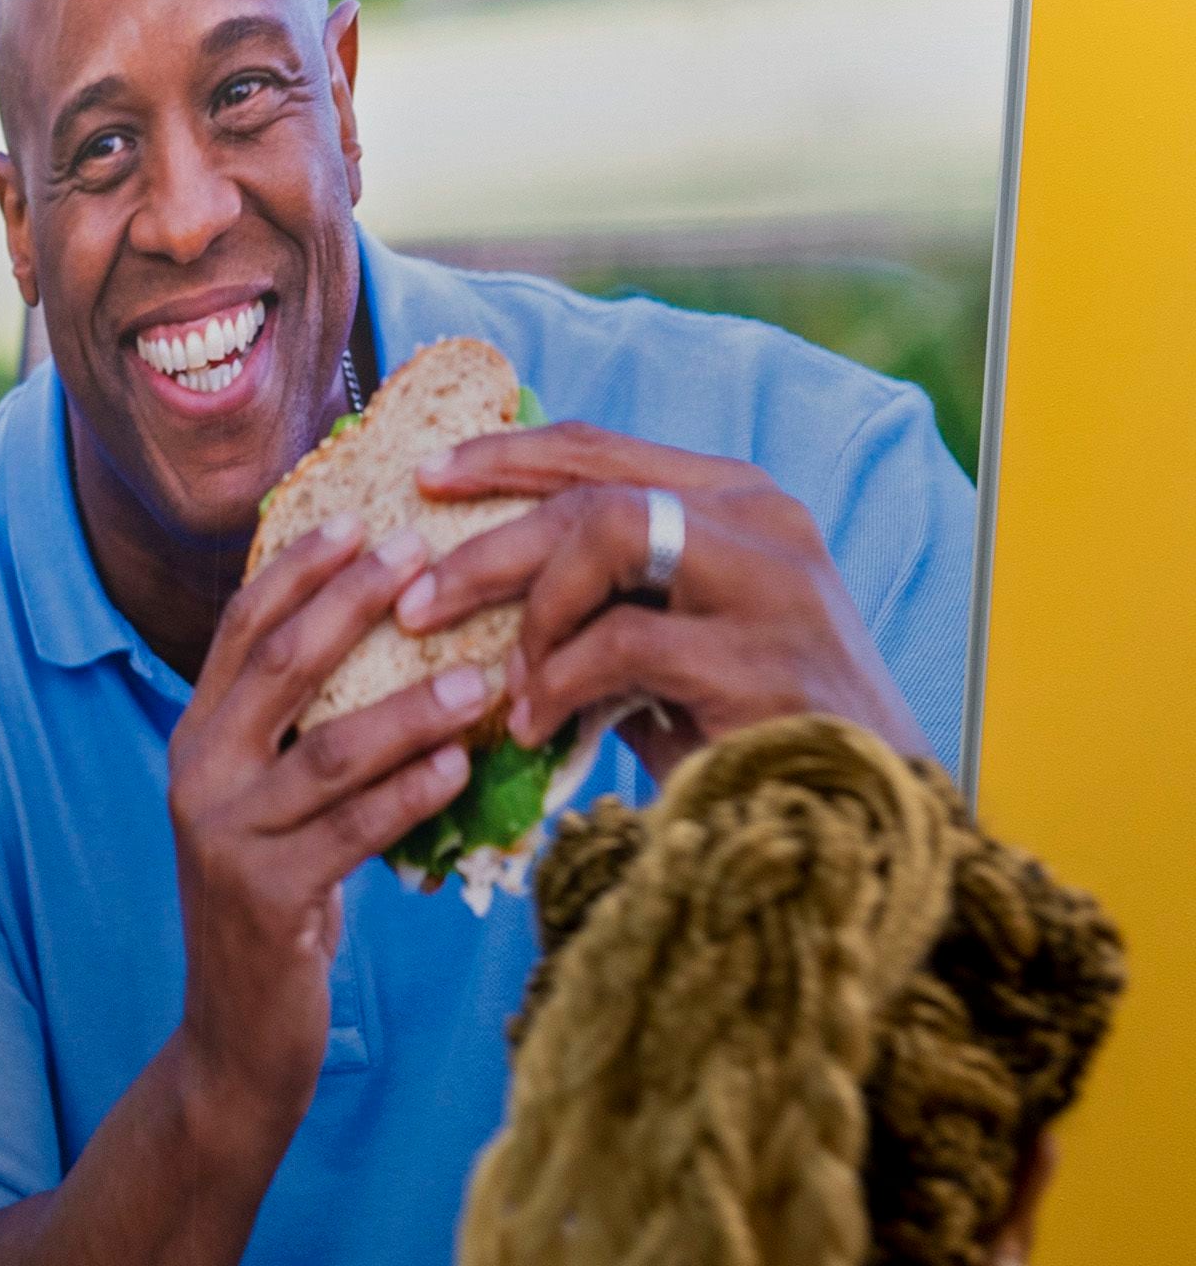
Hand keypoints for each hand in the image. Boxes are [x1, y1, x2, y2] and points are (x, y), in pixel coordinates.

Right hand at [169, 519, 483, 1126]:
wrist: (236, 1035)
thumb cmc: (283, 902)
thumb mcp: (278, 807)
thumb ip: (305, 734)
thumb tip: (401, 642)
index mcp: (196, 740)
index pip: (240, 631)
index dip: (299, 570)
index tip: (364, 520)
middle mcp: (195, 775)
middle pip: (277, 667)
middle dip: (352, 605)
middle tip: (426, 557)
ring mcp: (223, 838)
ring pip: (328, 751)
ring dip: (412, 708)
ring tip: (483, 678)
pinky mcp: (264, 899)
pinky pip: (350, 833)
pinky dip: (408, 797)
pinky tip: (461, 772)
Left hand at [398, 423, 922, 779]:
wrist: (850, 816)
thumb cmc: (740, 729)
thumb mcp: (665, 643)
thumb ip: (602, 598)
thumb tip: (470, 582)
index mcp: (734, 502)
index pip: (601, 449)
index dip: (505, 457)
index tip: (425, 478)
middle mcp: (761, 520)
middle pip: (592, 490)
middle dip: (487, 546)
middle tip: (416, 603)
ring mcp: (771, 582)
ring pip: (611, 532)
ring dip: (532, 608)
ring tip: (501, 676)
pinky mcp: (761, 656)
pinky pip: (624, 639)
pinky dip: (562, 682)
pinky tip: (537, 728)